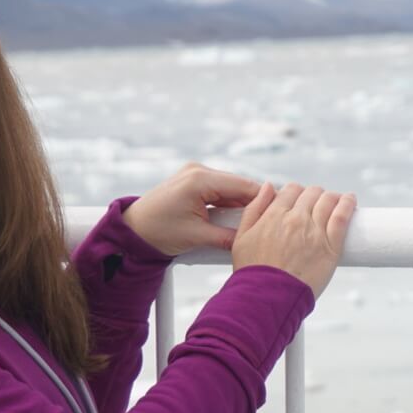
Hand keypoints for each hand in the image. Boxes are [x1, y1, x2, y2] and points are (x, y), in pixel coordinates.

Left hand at [121, 163, 261, 256]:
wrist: (131, 230)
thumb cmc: (157, 232)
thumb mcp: (196, 237)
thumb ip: (228, 238)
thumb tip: (252, 241)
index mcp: (199, 179)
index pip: (244, 185)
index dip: (265, 199)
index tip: (281, 212)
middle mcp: (198, 170)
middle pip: (239, 186)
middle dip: (253, 205)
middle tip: (267, 223)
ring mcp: (195, 174)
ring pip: (230, 190)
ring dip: (240, 206)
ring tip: (251, 225)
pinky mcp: (192, 182)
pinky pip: (219, 192)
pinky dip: (228, 206)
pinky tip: (234, 221)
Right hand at [231, 182, 355, 297]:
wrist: (267, 298)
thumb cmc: (252, 272)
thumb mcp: (241, 238)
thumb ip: (254, 209)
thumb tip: (267, 186)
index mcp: (274, 215)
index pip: (290, 190)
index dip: (295, 193)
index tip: (299, 200)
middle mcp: (295, 218)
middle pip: (311, 193)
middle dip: (313, 195)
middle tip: (316, 204)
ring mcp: (314, 231)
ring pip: (328, 201)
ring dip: (332, 198)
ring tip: (336, 201)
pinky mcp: (331, 245)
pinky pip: (342, 216)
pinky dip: (348, 204)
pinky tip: (350, 200)